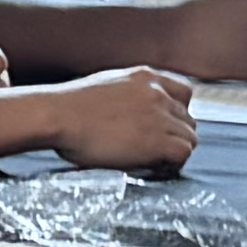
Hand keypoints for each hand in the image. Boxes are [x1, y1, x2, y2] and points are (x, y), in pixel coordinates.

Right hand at [52, 68, 202, 171]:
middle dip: (174, 137)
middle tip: (153, 152)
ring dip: (174, 152)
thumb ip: (126, 97)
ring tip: (152, 163)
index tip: (163, 128)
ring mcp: (160, 115)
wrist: (57, 115)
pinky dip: (173, 165)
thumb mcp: (104, 88)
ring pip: (189, 138)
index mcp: (145, 77)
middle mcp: (157, 93)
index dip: (176, 114)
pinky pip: (183, 154)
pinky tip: (153, 169)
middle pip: (187, 119)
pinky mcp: (158, 140)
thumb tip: (127, 117)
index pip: (183, 93)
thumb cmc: (68, 108)